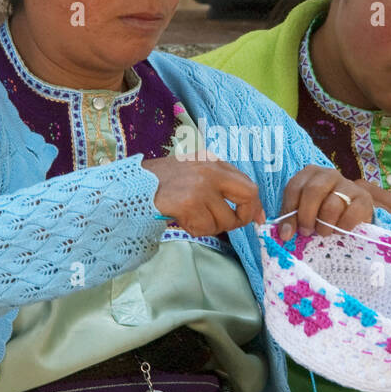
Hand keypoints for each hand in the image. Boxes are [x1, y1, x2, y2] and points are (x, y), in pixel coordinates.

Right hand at [142, 153, 265, 237]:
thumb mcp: (195, 172)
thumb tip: (254, 210)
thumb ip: (222, 186)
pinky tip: (182, 219)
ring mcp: (200, 187)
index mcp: (214, 162)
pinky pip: (204, 228)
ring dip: (210, 227)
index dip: (255, 206)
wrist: (133, 186)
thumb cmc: (163, 182)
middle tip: (230, 225)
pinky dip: (195, 229)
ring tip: (192, 218)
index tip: (257, 218)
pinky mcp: (188, 203)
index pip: (248, 185)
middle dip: (242, 217)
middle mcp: (211, 171)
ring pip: (223, 220)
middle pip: (248, 197)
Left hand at [277, 165, 374, 240]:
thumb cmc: (323, 213)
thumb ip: (293, 219)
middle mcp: (330, 174)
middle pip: (313, 191)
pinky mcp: (364, 198)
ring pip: (331, 205)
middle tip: (307, 232)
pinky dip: (342, 227)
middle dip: (307, 216)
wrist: (353, 214)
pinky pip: (350, 214)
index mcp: (311, 173)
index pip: (294, 188)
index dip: (289, 212)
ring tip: (324, 232)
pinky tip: (340, 231)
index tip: (287, 233)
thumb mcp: (305, 212)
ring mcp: (349, 184)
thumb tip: (285, 234)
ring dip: (325, 225)